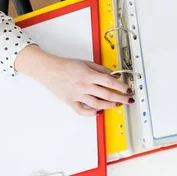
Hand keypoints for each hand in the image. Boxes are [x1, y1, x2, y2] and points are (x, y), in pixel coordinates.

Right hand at [15, 45, 133, 115]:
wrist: (48, 69)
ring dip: (110, 105)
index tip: (128, 90)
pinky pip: (83, 111)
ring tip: (117, 105)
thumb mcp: (85, 62)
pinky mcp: (71, 102)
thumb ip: (100, 69)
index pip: (110, 82)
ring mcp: (77, 95)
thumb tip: (113, 75)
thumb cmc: (65, 65)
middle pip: (107, 94)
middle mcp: (84, 86)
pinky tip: (99, 111)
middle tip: (128, 100)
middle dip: (120, 98)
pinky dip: (92, 113)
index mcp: (89, 75)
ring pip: (97, 104)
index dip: (121, 87)